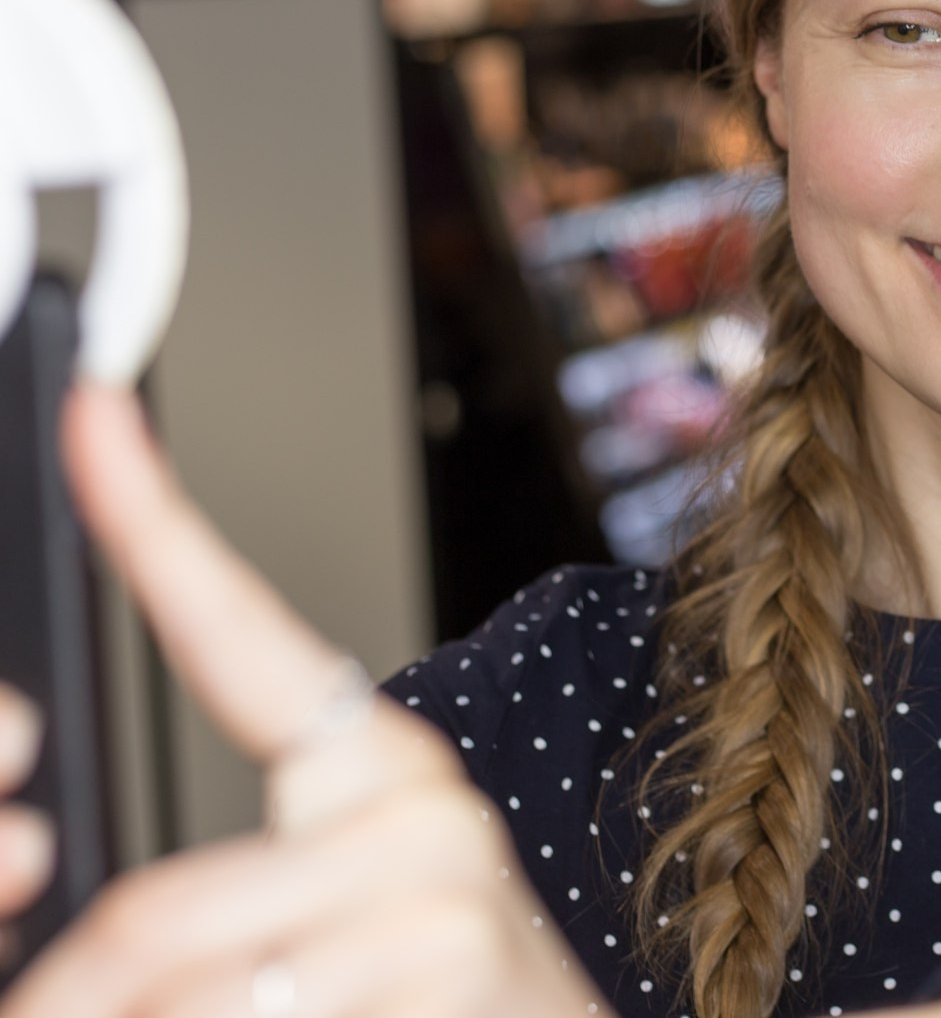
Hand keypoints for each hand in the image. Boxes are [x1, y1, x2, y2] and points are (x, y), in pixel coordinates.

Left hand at [0, 386, 612, 1017]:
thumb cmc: (434, 1006)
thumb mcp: (324, 930)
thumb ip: (212, 905)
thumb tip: (93, 948)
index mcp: (372, 767)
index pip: (238, 633)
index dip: (149, 522)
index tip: (87, 412)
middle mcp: (415, 803)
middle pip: (146, 914)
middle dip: (65, 1008)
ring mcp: (435, 886)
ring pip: (179, 989)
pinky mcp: (445, 962)